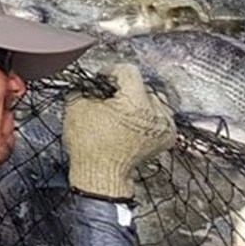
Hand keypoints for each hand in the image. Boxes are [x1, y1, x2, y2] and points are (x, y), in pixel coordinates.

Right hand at [64, 62, 174, 200]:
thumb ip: (88, 85)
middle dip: (125, 89)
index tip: (103, 81)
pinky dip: (147, 114)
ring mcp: (164, 127)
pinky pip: (159, 114)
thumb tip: (96, 80)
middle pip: (141, 84)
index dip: (110, 73)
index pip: (128, 71)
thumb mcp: (77, 105)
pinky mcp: (167, 136)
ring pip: (153, 98)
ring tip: (122, 112)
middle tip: (109, 99)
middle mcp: (156, 114)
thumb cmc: (90, 145)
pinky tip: (132, 121)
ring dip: (138, 100)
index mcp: (136, 103)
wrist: (101, 174)